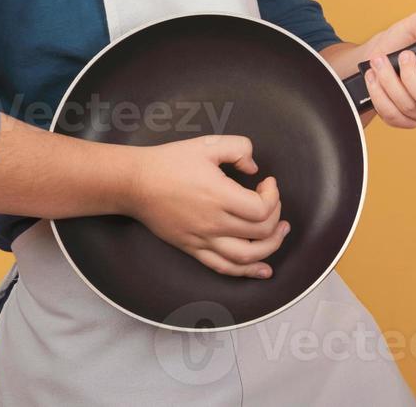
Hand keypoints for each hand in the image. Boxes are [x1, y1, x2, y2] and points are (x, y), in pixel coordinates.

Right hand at [120, 134, 288, 277]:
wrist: (135, 183)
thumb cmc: (169, 162)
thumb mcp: (208, 144)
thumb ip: (239, 148)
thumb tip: (254, 168)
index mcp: (219, 196)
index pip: (262, 209)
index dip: (273, 196)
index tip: (267, 182)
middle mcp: (213, 223)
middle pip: (261, 233)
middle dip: (276, 217)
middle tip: (274, 202)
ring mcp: (202, 240)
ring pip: (246, 257)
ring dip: (271, 248)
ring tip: (280, 233)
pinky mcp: (192, 249)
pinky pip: (224, 268)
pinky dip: (247, 272)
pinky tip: (263, 270)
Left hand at [356, 12, 415, 127]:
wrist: (380, 56)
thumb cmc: (401, 41)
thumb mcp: (414, 24)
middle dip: (409, 76)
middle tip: (400, 56)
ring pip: (409, 108)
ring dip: (388, 83)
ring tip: (378, 63)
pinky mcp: (406, 121)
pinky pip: (393, 116)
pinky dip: (379, 96)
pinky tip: (373, 79)